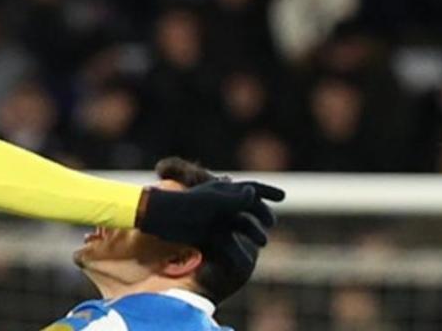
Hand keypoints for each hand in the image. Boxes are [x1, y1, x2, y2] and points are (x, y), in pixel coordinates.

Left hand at [137, 178, 283, 249]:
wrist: (158, 218)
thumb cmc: (184, 206)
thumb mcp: (210, 202)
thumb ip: (232, 198)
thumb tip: (253, 192)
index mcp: (222, 190)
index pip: (250, 188)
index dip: (267, 191)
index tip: (283, 196)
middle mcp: (220, 204)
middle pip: (248, 207)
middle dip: (261, 214)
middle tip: (271, 223)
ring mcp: (214, 219)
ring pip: (240, 224)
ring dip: (252, 231)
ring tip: (262, 242)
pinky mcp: (207, 234)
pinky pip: (228, 239)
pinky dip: (238, 245)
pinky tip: (246, 254)